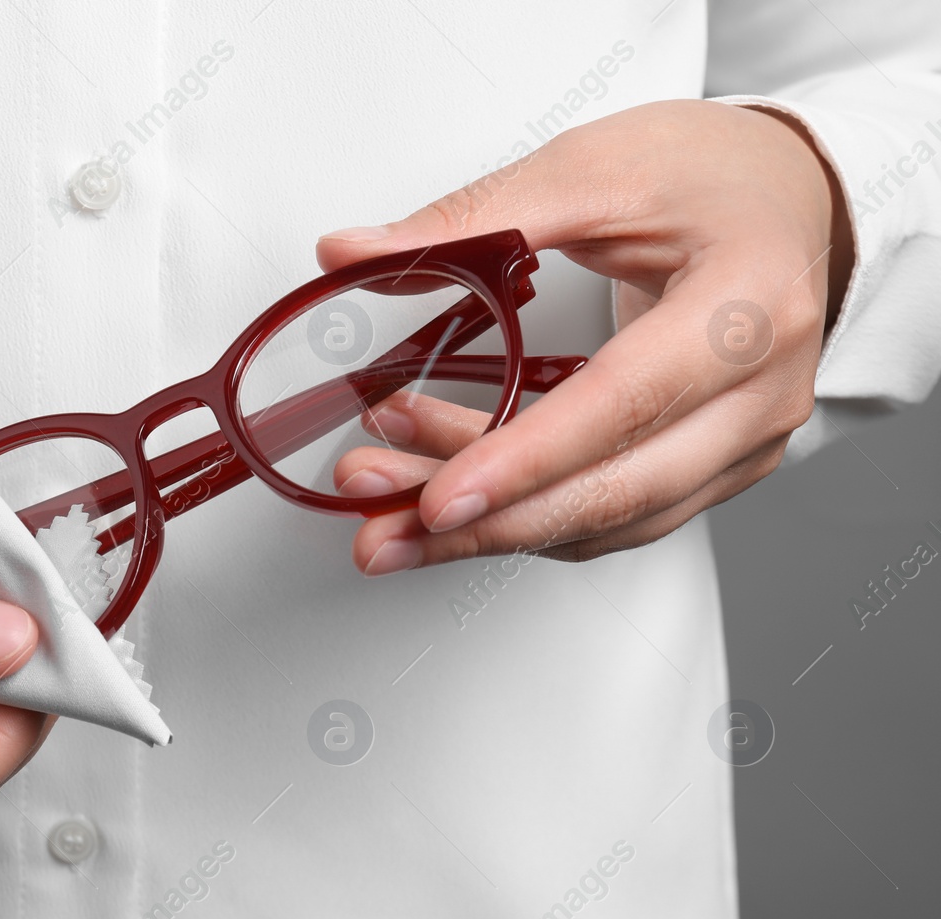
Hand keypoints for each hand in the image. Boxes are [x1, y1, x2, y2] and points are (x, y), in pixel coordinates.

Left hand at [315, 99, 852, 572]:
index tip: (437, 501)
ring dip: (487, 527)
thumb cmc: (707, 175)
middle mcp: (762, 393)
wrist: (789, 198)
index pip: (625, 403)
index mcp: (748, 306)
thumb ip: (469, 219)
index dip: (526, 460)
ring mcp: (744, 442)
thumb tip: (348, 253)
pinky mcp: (711, 468)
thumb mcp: (591, 167)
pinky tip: (438, 488)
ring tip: (382, 511)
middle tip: (378, 532)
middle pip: (614, 492)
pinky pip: (608, 514)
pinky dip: (521, 509)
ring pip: (604, 519)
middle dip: (484, 525)